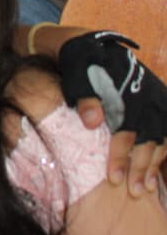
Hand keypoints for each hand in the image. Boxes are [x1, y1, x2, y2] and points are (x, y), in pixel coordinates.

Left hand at [60, 31, 166, 195]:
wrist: (92, 43)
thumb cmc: (79, 62)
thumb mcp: (76, 74)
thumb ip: (85, 97)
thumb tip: (92, 121)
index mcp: (128, 91)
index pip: (128, 130)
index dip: (121, 155)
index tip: (112, 178)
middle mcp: (149, 96)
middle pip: (150, 138)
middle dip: (141, 166)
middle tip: (133, 192)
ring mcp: (157, 99)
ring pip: (162, 138)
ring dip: (154, 164)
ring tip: (145, 189)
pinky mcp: (159, 102)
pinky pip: (165, 132)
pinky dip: (161, 153)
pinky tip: (155, 173)